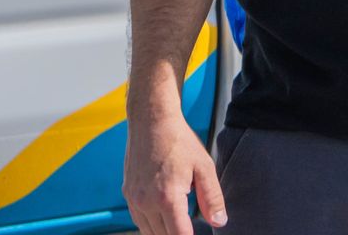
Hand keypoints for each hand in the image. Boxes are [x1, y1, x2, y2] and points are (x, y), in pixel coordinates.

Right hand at [123, 113, 225, 234]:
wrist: (151, 123)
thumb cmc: (180, 142)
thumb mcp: (204, 167)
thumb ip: (212, 197)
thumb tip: (219, 222)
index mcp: (167, 198)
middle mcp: (146, 203)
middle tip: (190, 228)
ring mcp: (134, 200)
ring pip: (149, 232)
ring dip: (164, 233)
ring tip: (181, 224)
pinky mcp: (127, 195)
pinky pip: (139, 221)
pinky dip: (152, 225)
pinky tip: (165, 218)